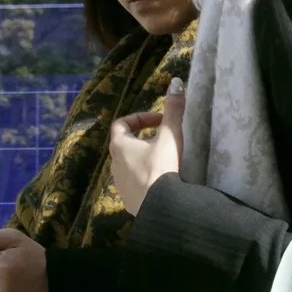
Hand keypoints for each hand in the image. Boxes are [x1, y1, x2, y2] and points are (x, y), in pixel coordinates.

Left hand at [109, 77, 185, 214]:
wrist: (161, 209)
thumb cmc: (161, 168)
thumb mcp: (170, 136)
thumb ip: (173, 110)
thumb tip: (176, 82)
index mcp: (120, 146)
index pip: (121, 124)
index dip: (140, 118)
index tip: (160, 120)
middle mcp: (115, 164)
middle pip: (126, 144)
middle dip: (145, 138)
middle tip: (166, 139)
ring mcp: (120, 184)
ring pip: (130, 165)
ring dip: (145, 159)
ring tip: (167, 160)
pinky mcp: (129, 202)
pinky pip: (136, 184)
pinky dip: (147, 177)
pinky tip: (164, 182)